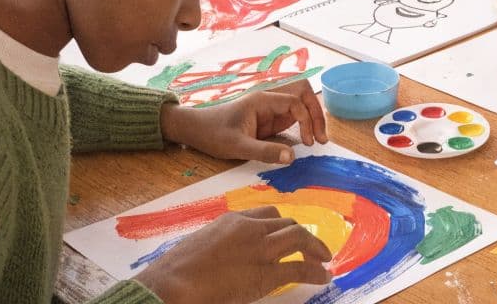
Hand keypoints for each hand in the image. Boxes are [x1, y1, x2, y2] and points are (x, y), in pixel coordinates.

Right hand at [134, 205, 332, 303]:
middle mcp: (250, 229)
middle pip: (286, 223)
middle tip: (313, 247)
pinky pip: (298, 268)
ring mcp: (259, 250)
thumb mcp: (201, 244)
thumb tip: (228, 256)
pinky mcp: (264, 274)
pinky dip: (315, 272)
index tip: (288, 234)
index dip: (282, 224)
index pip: (266, 213)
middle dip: (303, 234)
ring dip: (316, 247)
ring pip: (298, 238)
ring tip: (324, 258)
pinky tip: (323, 277)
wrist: (172, 283)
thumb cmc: (176, 270)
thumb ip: (221, 244)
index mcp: (232, 220)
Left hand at [160, 80, 328, 162]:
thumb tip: (292, 157)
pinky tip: (306, 141)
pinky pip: (293, 116)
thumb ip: (265, 152)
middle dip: (315, 113)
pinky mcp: (269, 118)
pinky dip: (303, 126)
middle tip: (321, 138)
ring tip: (317, 139)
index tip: (308, 142)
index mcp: (262, 99)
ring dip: (311, 117)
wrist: (196, 131)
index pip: (295, 101)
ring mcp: (270, 108)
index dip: (306, 119)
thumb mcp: (238, 147)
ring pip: (301, 103)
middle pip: (303, 93)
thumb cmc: (213, 134)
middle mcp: (269, 99)